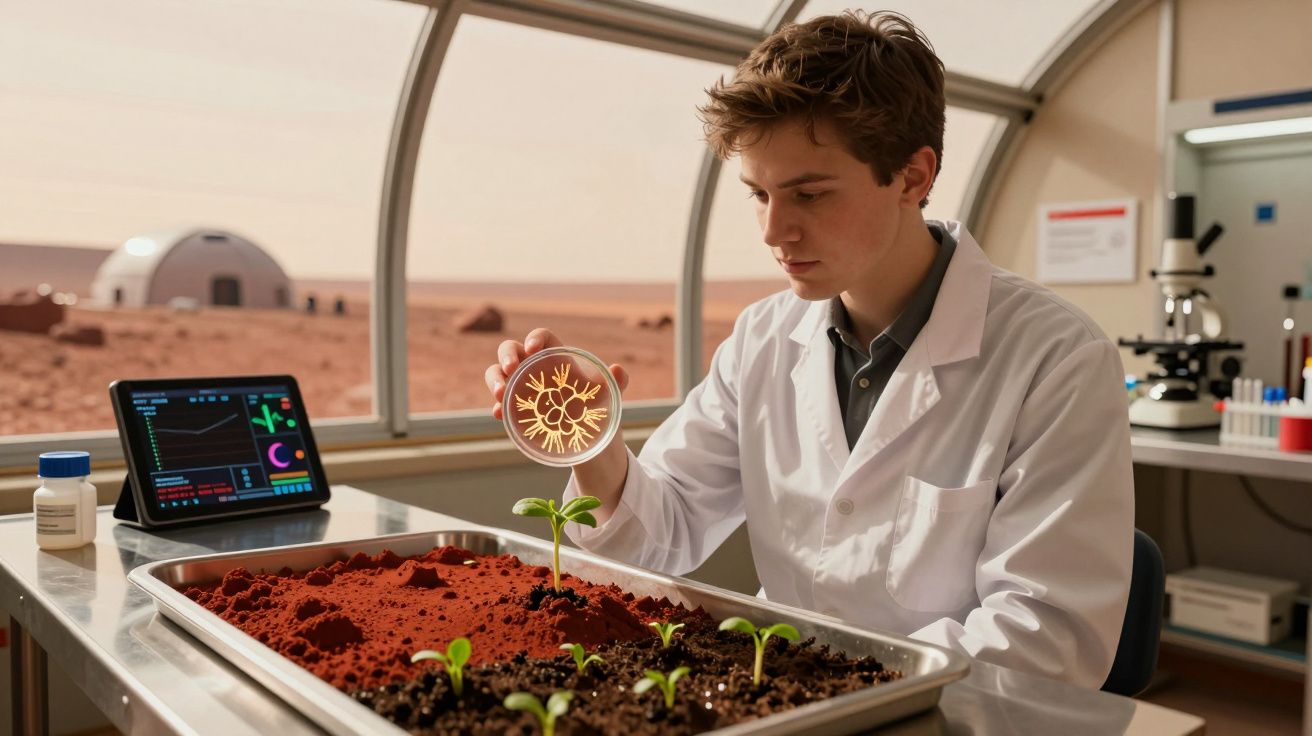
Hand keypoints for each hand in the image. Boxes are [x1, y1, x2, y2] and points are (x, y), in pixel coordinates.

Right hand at [484, 328, 629, 419]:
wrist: (588, 434)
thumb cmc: (595, 405)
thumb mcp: (608, 394)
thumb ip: (616, 381)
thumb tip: (618, 369)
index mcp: (556, 356)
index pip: (540, 337)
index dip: (534, 338)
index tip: (532, 349)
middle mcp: (534, 367)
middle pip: (510, 350)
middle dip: (507, 356)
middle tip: (511, 369)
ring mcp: (520, 387)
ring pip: (497, 373)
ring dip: (494, 379)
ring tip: (500, 394)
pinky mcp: (514, 408)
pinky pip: (499, 402)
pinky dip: (497, 406)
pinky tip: (499, 414)